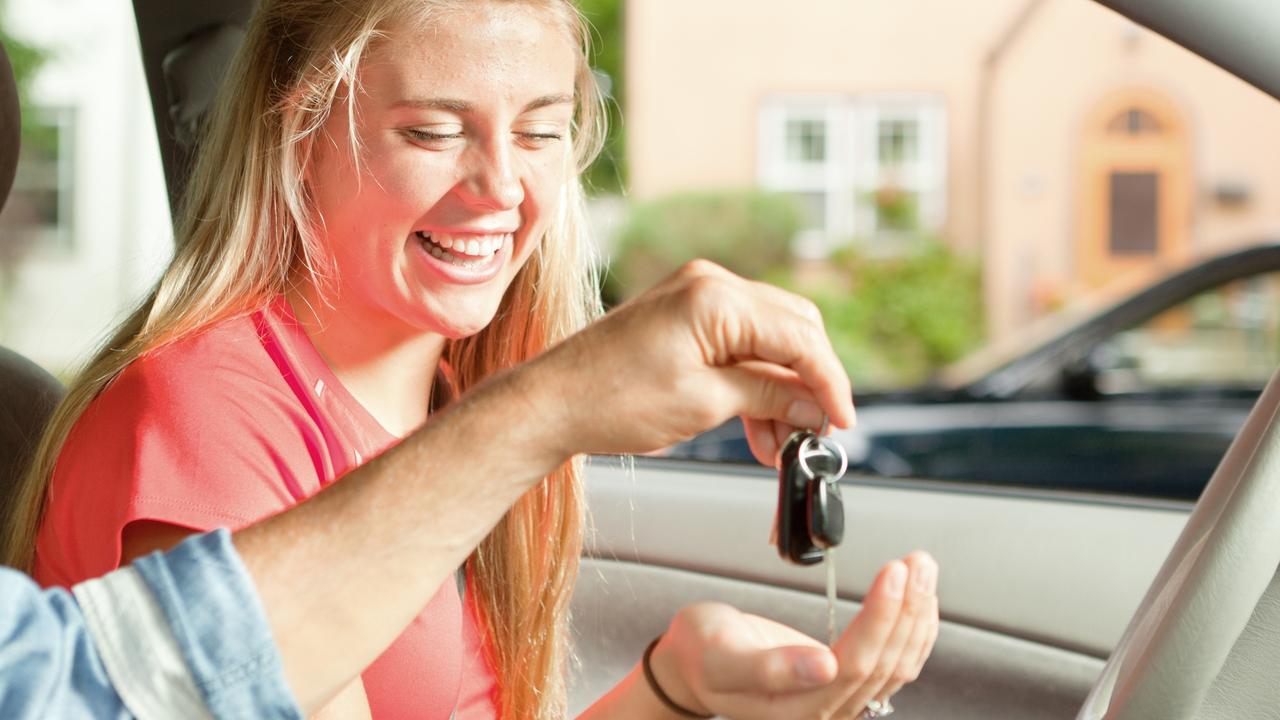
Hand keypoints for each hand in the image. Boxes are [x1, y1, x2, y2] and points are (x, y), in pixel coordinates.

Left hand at [533, 260, 854, 462]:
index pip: (800, 336)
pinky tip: (759, 427)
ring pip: (768, 339)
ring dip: (781, 389)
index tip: (841, 422)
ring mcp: (694, 296)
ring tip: (781, 442)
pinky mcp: (683, 315)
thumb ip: (770, 396)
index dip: (829, 383)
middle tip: (814, 432)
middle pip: (792, 329)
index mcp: (716, 297)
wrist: (552, 403)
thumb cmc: (611, 400)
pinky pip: (738, 343)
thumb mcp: (705, 404)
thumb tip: (817, 407)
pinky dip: (753, 381)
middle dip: (808, 383)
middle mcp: (709, 284)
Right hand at [649, 552, 939, 719]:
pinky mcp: (845, 682)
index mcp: (797, 711)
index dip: (881, 617)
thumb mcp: (721, 655)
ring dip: (915, 614)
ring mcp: (839, 700)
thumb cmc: (702, 657)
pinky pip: (892, 662)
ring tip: (922, 568)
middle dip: (907, 607)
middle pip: (884, 663)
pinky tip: (920, 601)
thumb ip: (770, 667)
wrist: (694, 664)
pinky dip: (911, 628)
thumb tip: (824, 667)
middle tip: (917, 562)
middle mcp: (826, 711)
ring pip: (897, 663)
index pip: (856, 664)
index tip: (893, 572)